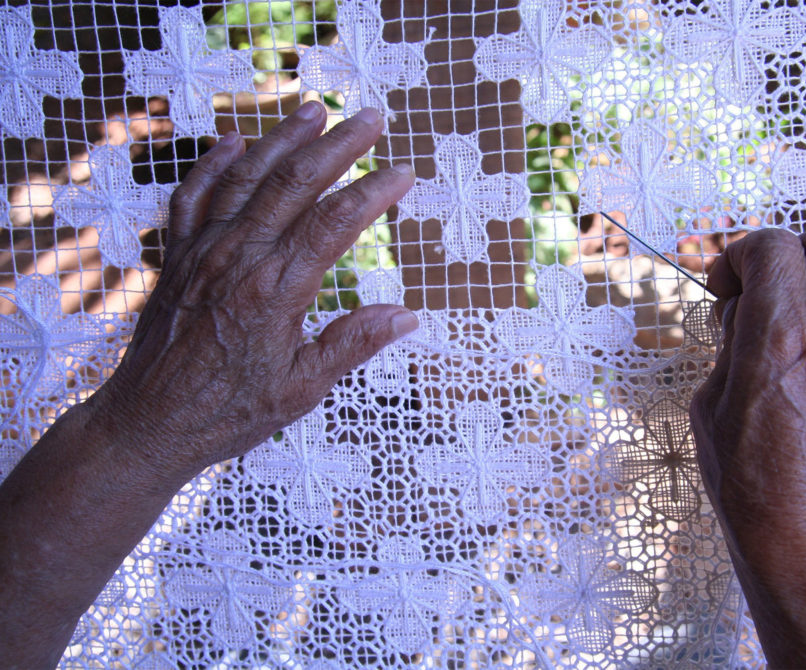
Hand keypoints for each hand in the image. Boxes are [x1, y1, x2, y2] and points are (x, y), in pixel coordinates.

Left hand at [86, 102, 417, 480]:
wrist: (147, 424)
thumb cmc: (227, 413)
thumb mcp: (301, 389)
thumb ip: (352, 344)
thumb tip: (405, 317)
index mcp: (276, 290)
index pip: (335, 222)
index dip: (374, 192)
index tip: (403, 173)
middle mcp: (237, 257)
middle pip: (295, 182)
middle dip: (339, 144)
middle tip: (372, 118)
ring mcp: (201, 251)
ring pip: (246, 176)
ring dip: (283, 138)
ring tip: (314, 110)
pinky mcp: (176, 256)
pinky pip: (192, 195)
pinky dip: (212, 164)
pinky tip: (233, 140)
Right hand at [689, 228, 805, 667]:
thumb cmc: (757, 491)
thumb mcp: (712, 407)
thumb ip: (729, 347)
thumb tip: (740, 320)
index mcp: (782, 335)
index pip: (771, 247)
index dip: (737, 255)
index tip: (722, 283)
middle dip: (778, 256)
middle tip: (750, 293)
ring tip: (779, 330)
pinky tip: (805, 364)